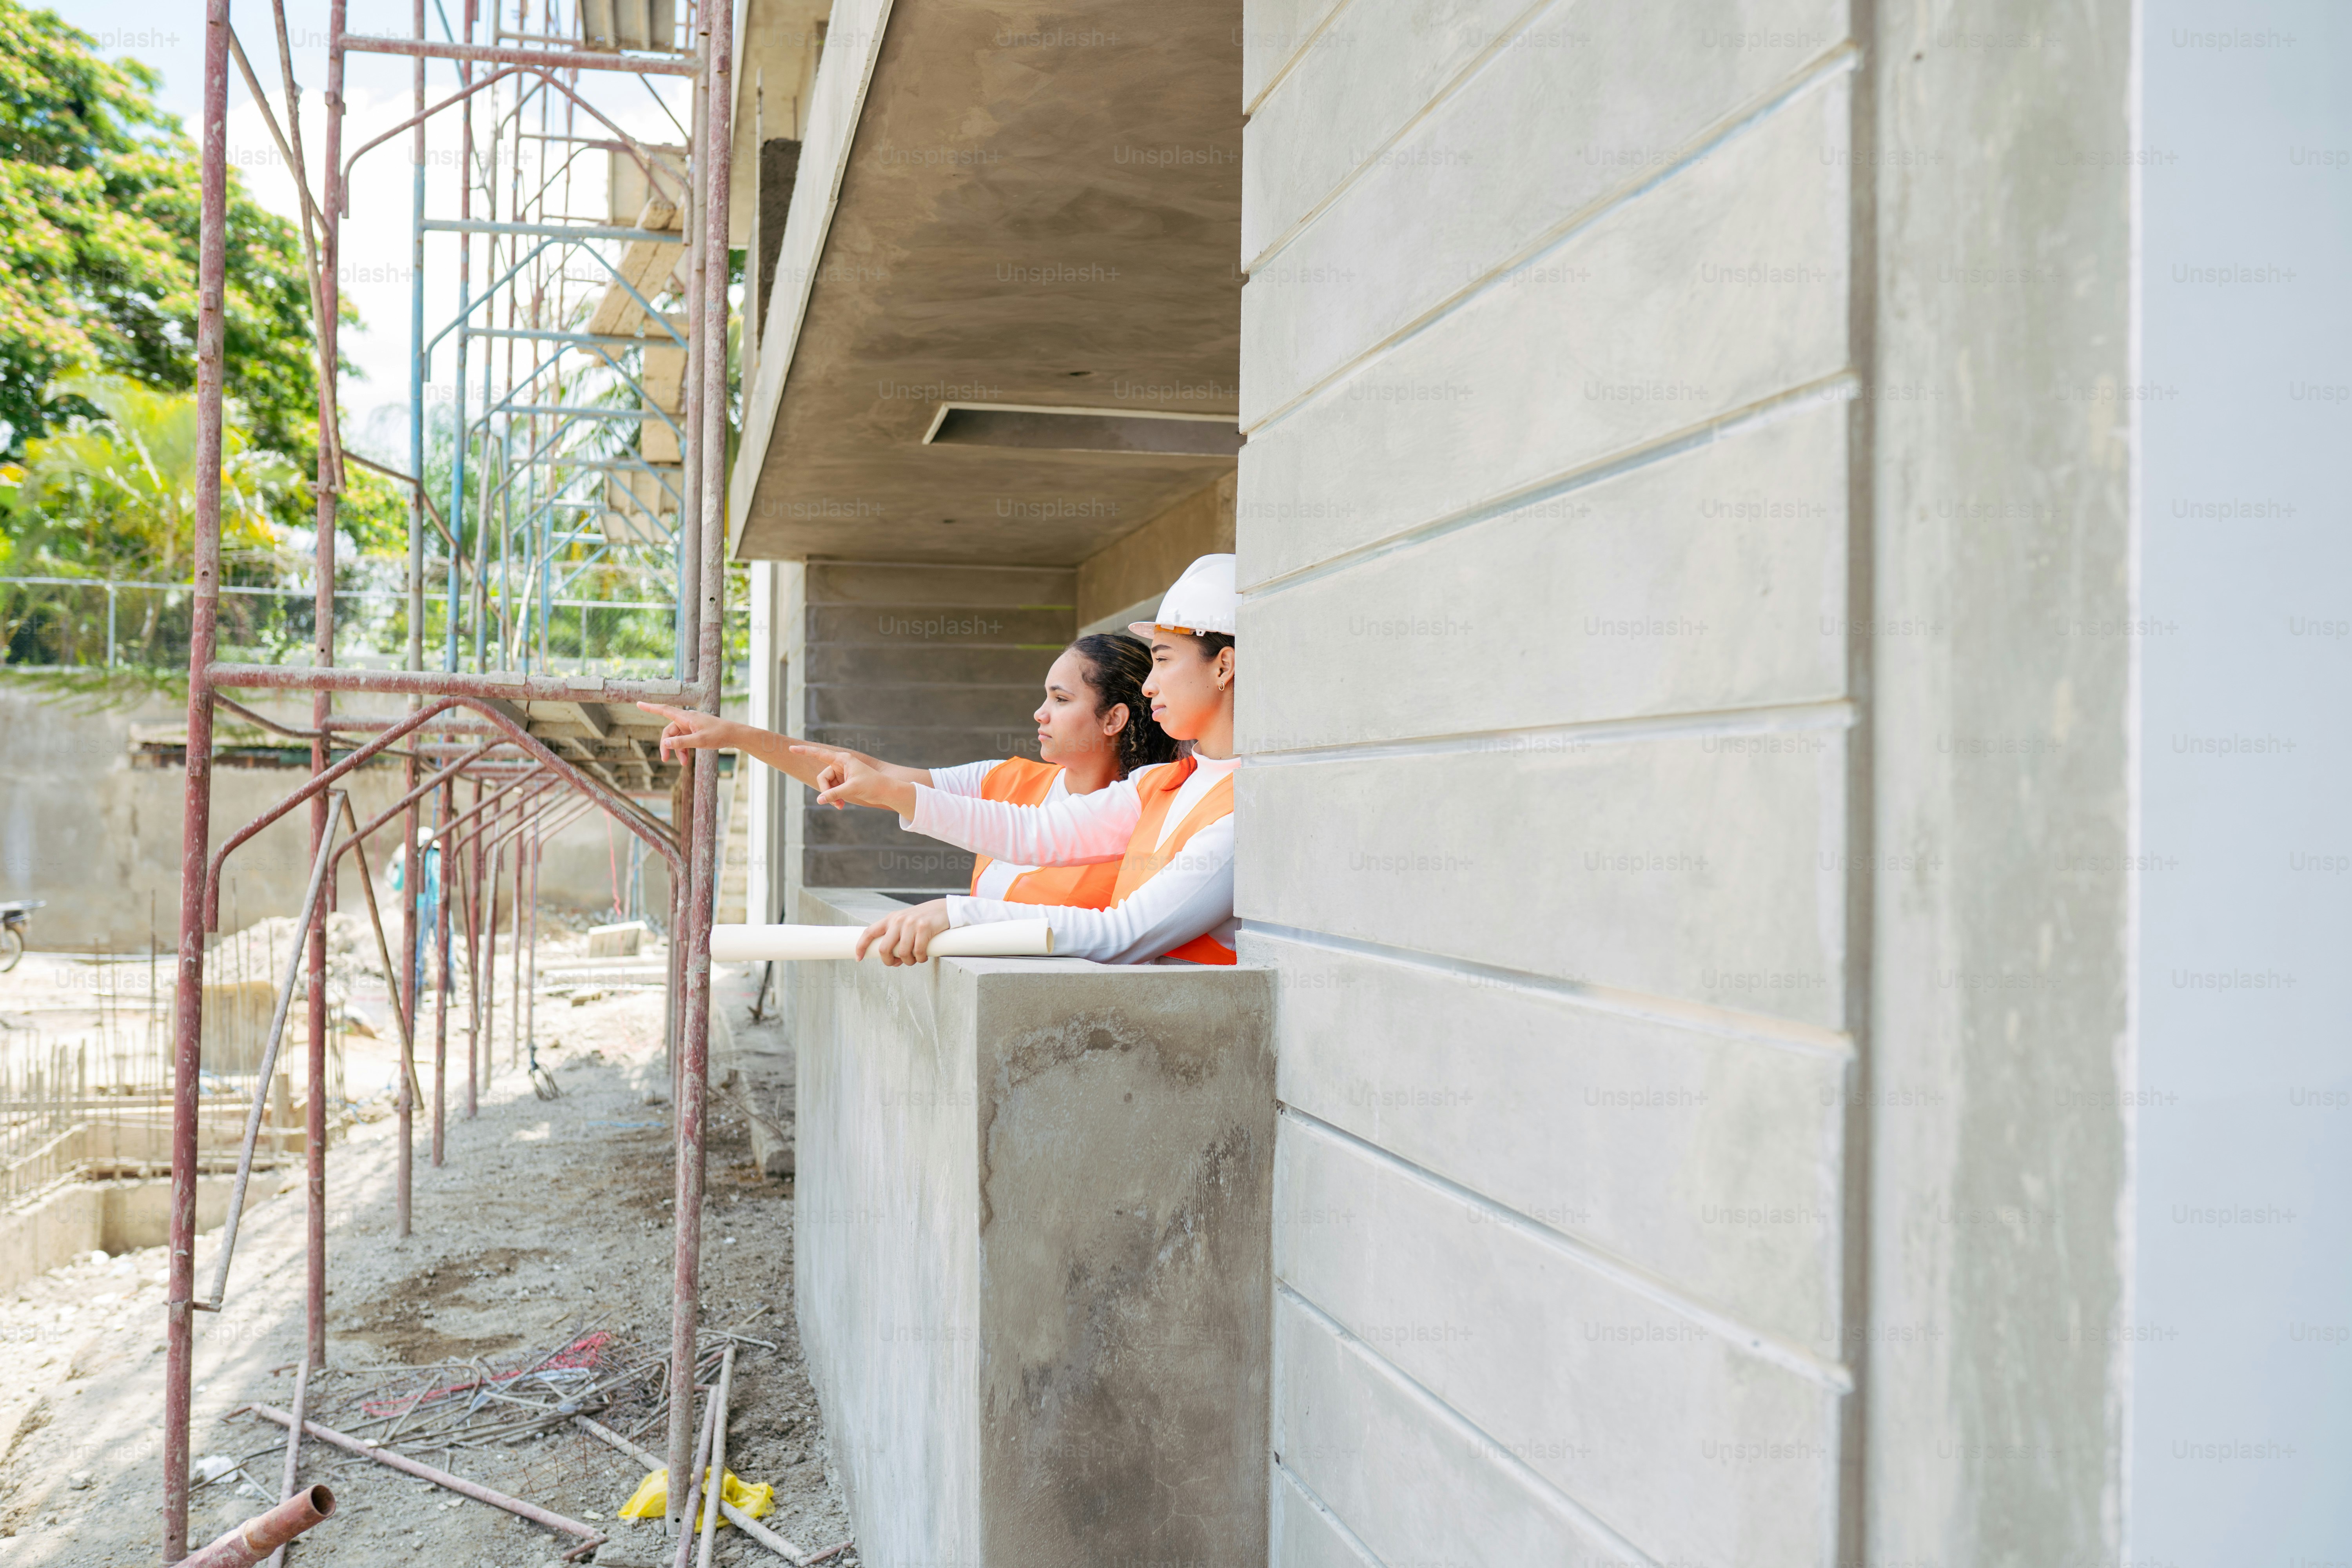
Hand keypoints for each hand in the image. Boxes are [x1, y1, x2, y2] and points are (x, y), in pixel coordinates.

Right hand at [637, 702, 738, 762]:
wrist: (734, 735)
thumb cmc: (718, 735)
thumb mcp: (699, 741)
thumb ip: (681, 743)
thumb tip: (665, 743)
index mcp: (686, 717)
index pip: (664, 710)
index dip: (650, 708)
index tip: (638, 703)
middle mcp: (687, 719)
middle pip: (669, 731)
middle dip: (666, 745)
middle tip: (664, 759)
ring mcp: (691, 725)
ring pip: (677, 737)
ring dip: (677, 750)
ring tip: (683, 763)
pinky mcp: (696, 731)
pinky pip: (684, 740)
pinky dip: (683, 749)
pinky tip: (686, 759)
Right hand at [802, 748, 916, 816]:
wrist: (886, 791)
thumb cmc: (872, 785)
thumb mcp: (852, 789)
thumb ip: (834, 794)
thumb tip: (819, 800)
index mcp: (842, 759)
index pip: (819, 753)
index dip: (805, 751)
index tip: (791, 748)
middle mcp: (840, 764)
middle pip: (822, 777)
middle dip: (826, 791)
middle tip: (834, 802)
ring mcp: (841, 774)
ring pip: (827, 786)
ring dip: (831, 797)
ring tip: (840, 806)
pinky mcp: (843, 782)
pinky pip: (832, 790)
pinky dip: (835, 798)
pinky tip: (841, 805)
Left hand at [855, 900, 951, 965]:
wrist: (945, 909)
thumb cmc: (924, 920)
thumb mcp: (905, 923)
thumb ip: (896, 937)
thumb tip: (892, 959)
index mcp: (890, 919)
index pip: (869, 932)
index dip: (861, 946)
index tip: (858, 958)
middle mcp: (898, 920)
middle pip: (884, 948)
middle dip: (888, 961)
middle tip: (896, 963)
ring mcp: (911, 924)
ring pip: (902, 953)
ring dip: (908, 961)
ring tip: (914, 959)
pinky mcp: (924, 928)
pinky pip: (918, 952)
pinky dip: (920, 959)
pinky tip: (923, 957)